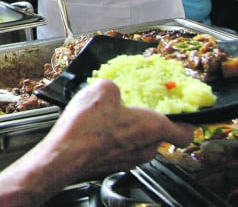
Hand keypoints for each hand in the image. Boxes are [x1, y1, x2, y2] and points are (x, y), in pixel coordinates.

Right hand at [40, 79, 192, 182]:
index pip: (186, 132)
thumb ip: (115, 87)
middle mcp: (146, 147)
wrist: (64, 156)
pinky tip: (95, 128)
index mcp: (152, 126)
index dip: (186, 121)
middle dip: (146, 119)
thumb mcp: (102, 89)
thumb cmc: (87, 128)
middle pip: (158, 134)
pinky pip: (120, 148)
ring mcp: (129, 159)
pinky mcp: (113, 164)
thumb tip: (113, 90)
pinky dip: (112, 138)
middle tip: (133, 106)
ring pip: (138, 142)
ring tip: (106, 116)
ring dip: (127, 129)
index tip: (181, 113)